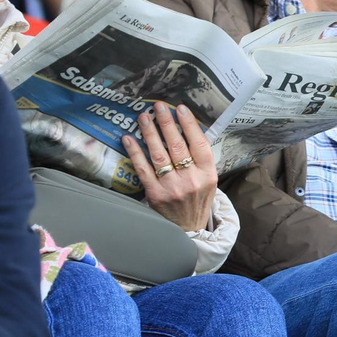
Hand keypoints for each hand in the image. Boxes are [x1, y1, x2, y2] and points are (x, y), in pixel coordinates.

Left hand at [120, 103, 218, 232]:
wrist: (188, 230)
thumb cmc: (197, 200)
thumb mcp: (208, 180)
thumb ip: (200, 159)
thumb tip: (183, 129)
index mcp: (207, 174)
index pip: (199, 143)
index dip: (189, 124)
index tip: (180, 108)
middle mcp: (191, 180)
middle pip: (177, 146)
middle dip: (166, 122)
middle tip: (158, 106)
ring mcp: (172, 188)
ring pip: (159, 155)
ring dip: (149, 133)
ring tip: (143, 117)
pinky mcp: (155, 195)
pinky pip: (143, 169)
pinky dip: (135, 152)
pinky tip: (128, 139)